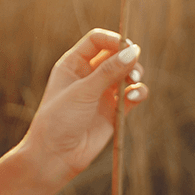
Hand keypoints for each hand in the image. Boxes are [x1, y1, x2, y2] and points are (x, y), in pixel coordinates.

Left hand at [20, 28, 148, 185]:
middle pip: (115, 55)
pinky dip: (138, 92)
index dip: (113, 40)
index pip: (97, 41)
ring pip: (127, 74)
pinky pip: (132, 95)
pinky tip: (135, 96)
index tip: (127, 46)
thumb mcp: (82, 91)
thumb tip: (134, 51)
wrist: (55, 155)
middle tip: (133, 69)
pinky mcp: (114, 110)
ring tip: (132, 83)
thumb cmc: (60, 118)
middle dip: (128, 58)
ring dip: (135, 75)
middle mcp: (88, 75)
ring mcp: (102, 93)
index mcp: (73, 64)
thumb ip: (108, 71)